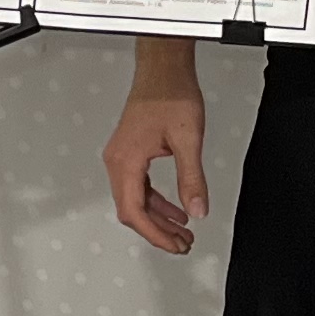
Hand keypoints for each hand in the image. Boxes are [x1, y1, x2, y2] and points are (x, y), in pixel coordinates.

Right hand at [104, 50, 208, 254]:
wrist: (163, 69)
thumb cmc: (170, 94)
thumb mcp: (188, 140)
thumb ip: (192, 179)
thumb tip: (197, 210)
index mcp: (126, 161)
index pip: (134, 212)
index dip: (155, 234)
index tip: (174, 246)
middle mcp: (117, 161)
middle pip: (131, 210)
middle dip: (157, 231)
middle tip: (182, 244)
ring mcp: (121, 156)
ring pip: (134, 200)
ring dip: (157, 218)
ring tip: (181, 231)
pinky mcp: (129, 151)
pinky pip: (139, 186)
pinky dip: (155, 202)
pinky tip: (174, 208)